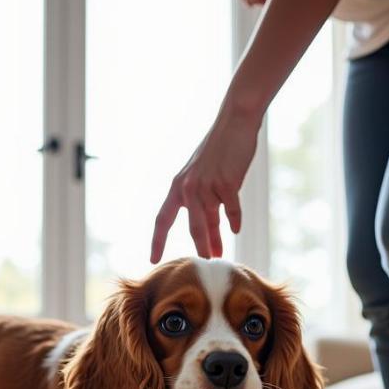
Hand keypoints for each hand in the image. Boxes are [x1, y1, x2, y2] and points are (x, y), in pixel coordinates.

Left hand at [152, 106, 260, 262]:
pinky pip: (231, 209)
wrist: (234, 122)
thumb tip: (211, 233)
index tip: (152, 259)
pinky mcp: (227, 182)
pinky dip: (234, 220)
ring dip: (215, 241)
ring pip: (210, 221)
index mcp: (177, 186)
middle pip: (192, 227)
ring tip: (217, 257)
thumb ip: (204, 204)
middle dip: (197, 248)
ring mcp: (207, 185)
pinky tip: (236, 230)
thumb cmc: (220, 152)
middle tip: (201, 265)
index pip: (162, 219)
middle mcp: (188, 187)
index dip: (157, 240)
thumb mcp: (204, 178)